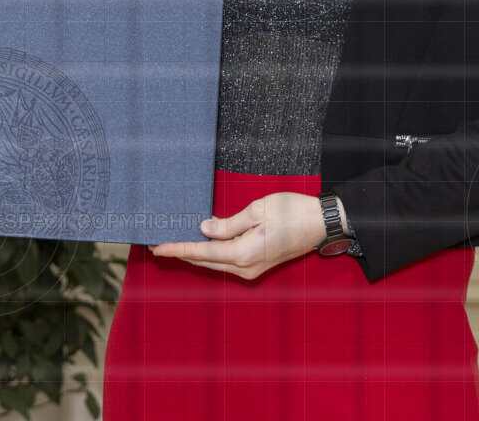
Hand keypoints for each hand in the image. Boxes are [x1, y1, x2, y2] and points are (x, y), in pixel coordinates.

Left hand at [147, 191, 330, 279]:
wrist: (320, 224)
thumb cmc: (292, 211)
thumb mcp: (257, 210)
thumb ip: (228, 224)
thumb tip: (204, 230)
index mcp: (243, 253)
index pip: (202, 252)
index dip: (178, 249)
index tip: (158, 247)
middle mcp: (245, 267)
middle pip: (205, 261)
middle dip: (182, 253)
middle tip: (159, 245)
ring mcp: (252, 270)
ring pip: (215, 263)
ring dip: (196, 254)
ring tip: (175, 243)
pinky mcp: (257, 265)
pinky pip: (227, 261)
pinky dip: (212, 254)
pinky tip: (203, 244)